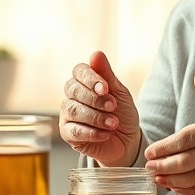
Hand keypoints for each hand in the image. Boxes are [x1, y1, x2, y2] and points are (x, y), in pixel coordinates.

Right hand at [59, 51, 141, 166]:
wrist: (127, 140)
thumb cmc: (122, 113)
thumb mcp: (120, 92)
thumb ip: (107, 75)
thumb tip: (96, 54)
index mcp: (84, 82)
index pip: (79, 71)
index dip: (91, 78)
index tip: (106, 88)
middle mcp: (72, 96)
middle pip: (73, 89)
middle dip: (95, 99)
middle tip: (112, 106)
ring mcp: (67, 115)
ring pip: (73, 110)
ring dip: (96, 117)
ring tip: (113, 123)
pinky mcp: (68, 133)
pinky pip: (74, 130)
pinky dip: (92, 132)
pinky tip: (106, 134)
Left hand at [144, 72, 194, 194]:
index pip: (186, 139)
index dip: (166, 147)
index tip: (150, 151)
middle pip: (185, 161)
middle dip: (163, 165)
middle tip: (147, 165)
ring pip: (192, 177)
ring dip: (171, 179)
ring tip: (155, 176)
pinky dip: (186, 190)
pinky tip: (173, 186)